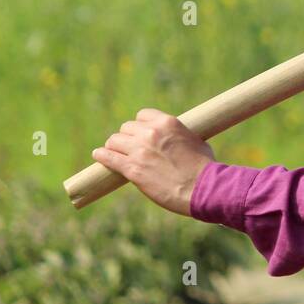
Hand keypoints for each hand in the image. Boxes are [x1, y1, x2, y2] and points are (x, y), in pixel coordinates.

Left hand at [92, 108, 215, 215]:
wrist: (203, 188)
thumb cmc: (204, 167)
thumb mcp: (195, 141)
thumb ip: (179, 136)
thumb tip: (177, 139)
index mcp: (167, 123)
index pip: (142, 115)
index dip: (140, 125)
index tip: (140, 133)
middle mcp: (150, 133)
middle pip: (126, 128)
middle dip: (127, 137)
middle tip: (129, 147)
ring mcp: (139, 151)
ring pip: (114, 141)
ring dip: (114, 147)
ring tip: (115, 153)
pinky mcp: (133, 169)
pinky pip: (109, 158)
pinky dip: (102, 156)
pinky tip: (99, 155)